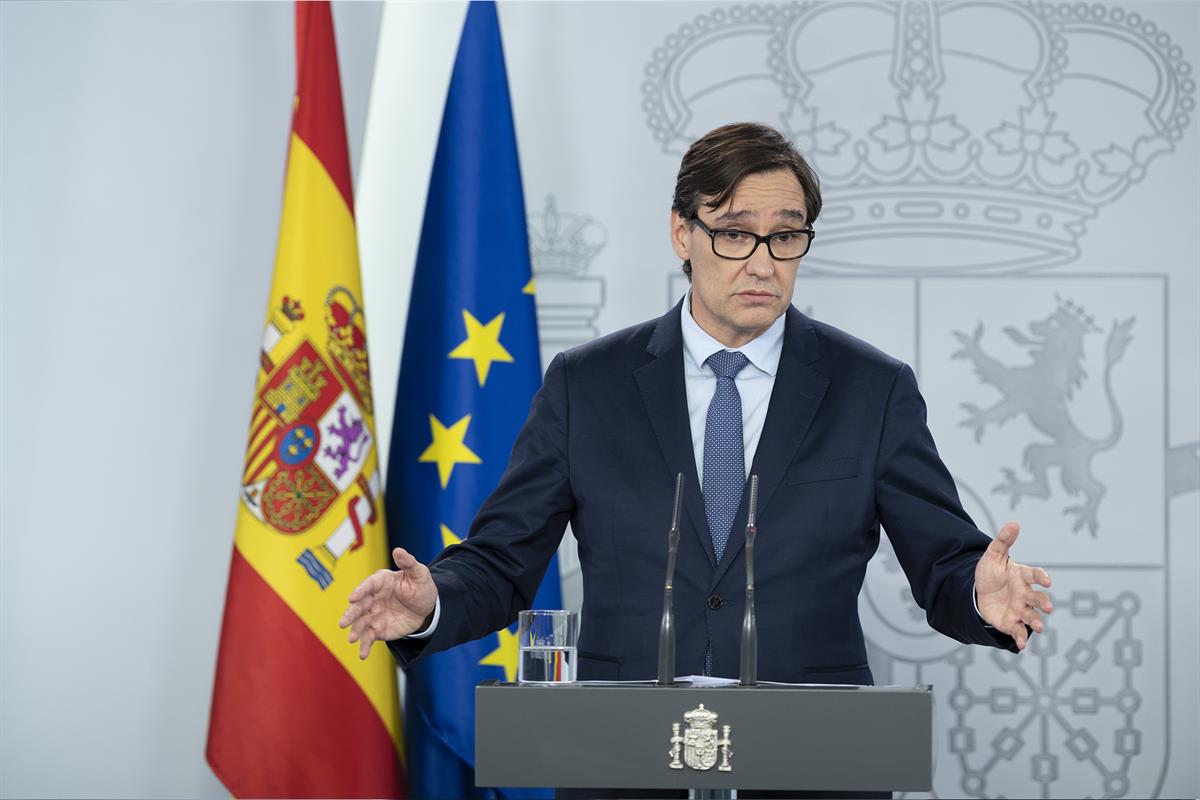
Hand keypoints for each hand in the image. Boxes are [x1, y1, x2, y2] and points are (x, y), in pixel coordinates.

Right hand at [339, 547, 437, 659]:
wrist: (426, 608)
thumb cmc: (421, 586)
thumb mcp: (419, 573)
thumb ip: (408, 563)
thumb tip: (398, 550)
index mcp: (381, 581)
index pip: (368, 585)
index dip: (360, 591)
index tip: (352, 598)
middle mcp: (373, 598)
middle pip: (359, 606)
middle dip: (351, 615)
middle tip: (343, 623)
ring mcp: (374, 614)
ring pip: (361, 623)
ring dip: (356, 631)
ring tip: (352, 639)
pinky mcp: (377, 629)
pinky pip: (369, 637)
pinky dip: (365, 646)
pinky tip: (362, 654)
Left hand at [974, 521, 1052, 650]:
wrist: (978, 592)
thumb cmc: (991, 573)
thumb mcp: (993, 556)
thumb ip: (1003, 541)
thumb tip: (1014, 523)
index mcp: (1022, 577)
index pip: (1035, 575)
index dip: (1041, 577)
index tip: (1047, 580)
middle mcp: (1024, 594)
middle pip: (1037, 598)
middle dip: (1043, 602)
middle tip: (1048, 607)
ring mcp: (1019, 609)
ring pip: (1032, 617)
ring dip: (1037, 622)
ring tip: (1039, 627)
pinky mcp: (1011, 623)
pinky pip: (1018, 631)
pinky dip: (1021, 638)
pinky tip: (1021, 645)